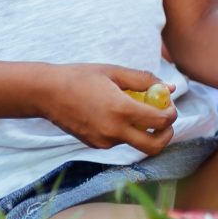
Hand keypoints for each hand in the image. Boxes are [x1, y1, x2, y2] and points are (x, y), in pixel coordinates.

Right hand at [39, 62, 177, 155]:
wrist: (46, 93)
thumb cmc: (81, 77)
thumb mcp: (115, 72)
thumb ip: (145, 80)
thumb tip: (169, 88)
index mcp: (121, 110)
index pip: (160, 121)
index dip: (171, 114)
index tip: (169, 105)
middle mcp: (114, 131)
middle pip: (154, 146)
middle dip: (166, 135)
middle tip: (165, 121)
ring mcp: (104, 142)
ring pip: (136, 142)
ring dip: (144, 130)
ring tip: (134, 109)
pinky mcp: (96, 145)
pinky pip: (119, 141)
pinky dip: (126, 130)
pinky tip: (114, 113)